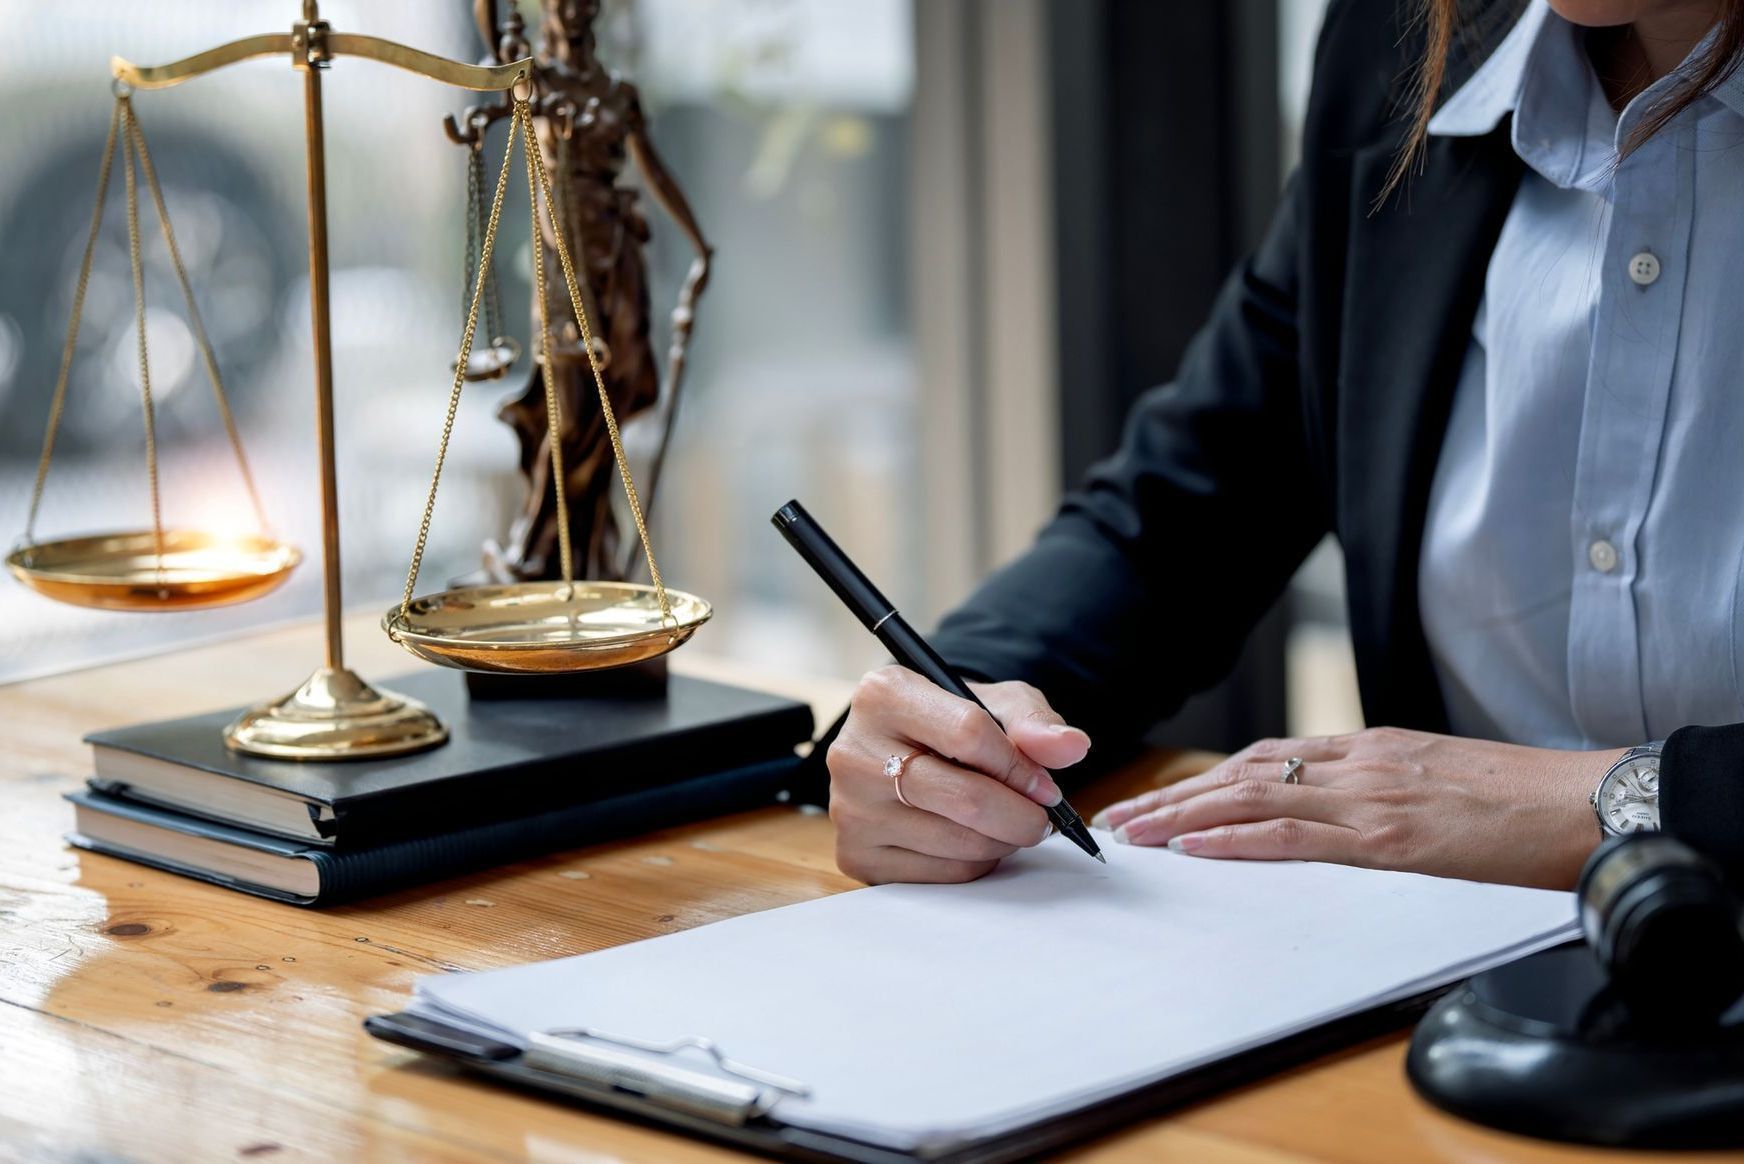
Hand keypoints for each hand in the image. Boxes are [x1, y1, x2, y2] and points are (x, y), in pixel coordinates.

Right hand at [827, 667, 1091, 883]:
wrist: (901, 751)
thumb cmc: (950, 723)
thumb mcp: (995, 704)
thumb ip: (1035, 722)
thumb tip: (1071, 747)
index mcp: (883, 695)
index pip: (968, 733)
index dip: (1020, 766)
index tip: (1044, 784)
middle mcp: (854, 751)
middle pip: (966, 798)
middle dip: (1022, 815)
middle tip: (1041, 818)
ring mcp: (850, 809)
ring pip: (958, 843)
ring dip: (1003, 841)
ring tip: (1007, 823)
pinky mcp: (856, 855)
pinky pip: (941, 874)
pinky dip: (975, 863)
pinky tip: (974, 839)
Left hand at [1092, 728, 1621, 888]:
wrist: (1588, 803)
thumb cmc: (1525, 801)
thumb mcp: (1439, 780)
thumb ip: (1384, 788)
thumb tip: (1344, 812)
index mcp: (1371, 749)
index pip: (1268, 759)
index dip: (1207, 779)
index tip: (1163, 799)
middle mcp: (1359, 763)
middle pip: (1243, 773)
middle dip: (1176, 797)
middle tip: (1123, 818)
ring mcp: (1371, 796)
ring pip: (1253, 798)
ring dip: (1185, 817)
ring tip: (1136, 834)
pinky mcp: (1390, 836)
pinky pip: (1296, 834)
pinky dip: (1238, 840)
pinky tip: (1197, 849)